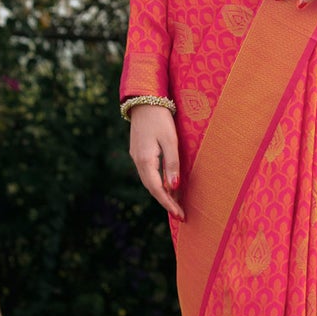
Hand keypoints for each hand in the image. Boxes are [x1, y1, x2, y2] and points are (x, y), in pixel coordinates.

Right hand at [129, 105, 183, 219]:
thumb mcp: (170, 140)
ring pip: (149, 181)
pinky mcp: (139, 151)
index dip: (169, 203)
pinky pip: (149, 172)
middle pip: (152, 188)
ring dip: (162, 193)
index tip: (180, 215)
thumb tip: (173, 187)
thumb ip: (172, 164)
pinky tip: (167, 184)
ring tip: (176, 203)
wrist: (144, 100)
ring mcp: (136, 156)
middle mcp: (138, 161)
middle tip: (180, 214)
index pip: (157, 189)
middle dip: (166, 202)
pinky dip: (158, 182)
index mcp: (145, 160)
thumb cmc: (160, 118)